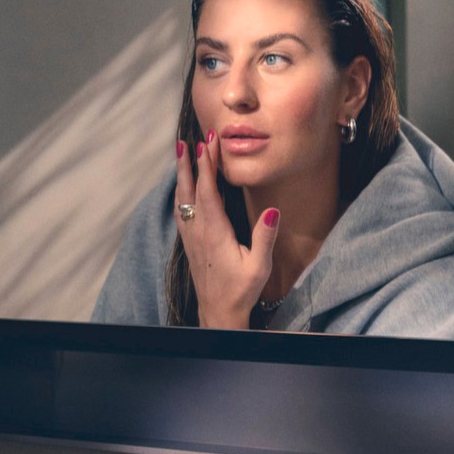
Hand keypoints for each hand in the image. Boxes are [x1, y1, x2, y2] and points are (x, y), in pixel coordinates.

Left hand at [174, 133, 277, 328]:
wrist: (218, 313)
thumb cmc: (241, 290)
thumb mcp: (259, 266)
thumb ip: (265, 237)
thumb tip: (272, 211)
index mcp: (214, 232)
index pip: (207, 191)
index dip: (206, 165)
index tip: (208, 143)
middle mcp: (198, 232)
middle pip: (189, 190)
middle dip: (188, 163)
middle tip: (185, 140)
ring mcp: (191, 237)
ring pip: (182, 199)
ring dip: (182, 175)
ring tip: (181, 154)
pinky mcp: (190, 243)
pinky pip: (182, 210)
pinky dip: (182, 192)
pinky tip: (182, 187)